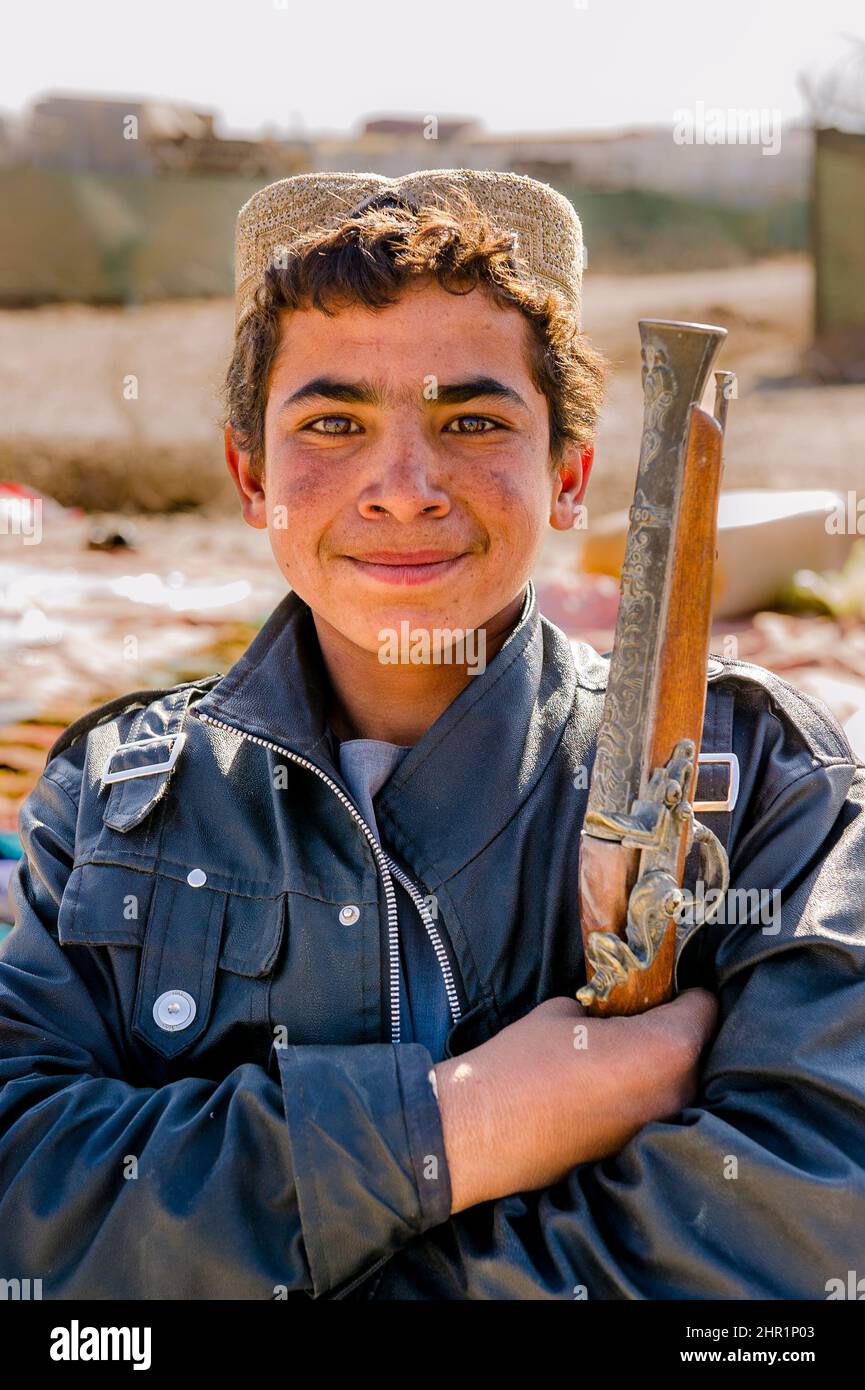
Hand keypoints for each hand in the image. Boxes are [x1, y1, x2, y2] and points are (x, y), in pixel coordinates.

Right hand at [434, 988, 718, 1213]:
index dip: (683, 992)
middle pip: (698, 1048)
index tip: (660, 988)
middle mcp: (678, 1092)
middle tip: (637, 1017)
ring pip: (678, 1082)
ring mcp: (661, 1127)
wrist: (485, 1129)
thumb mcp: (567, 1011)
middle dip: (673, 1030)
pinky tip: (603, 1087)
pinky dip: (639, 1096)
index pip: (705, 1007)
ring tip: (618, 1054)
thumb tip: (611, 1011)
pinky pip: (654, 1110)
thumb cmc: (524, 1060)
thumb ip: (605, 1009)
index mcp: (668, 1049)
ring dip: (658, 1066)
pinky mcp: (638, 1151)